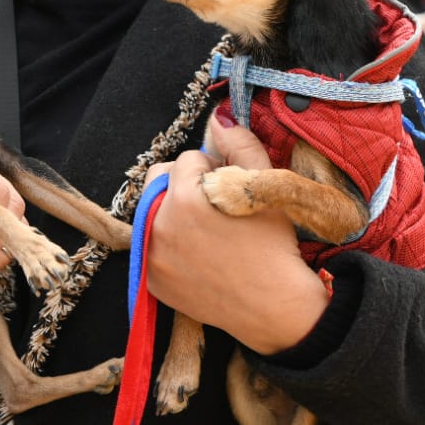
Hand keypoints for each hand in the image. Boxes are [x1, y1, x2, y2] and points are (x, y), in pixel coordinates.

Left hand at [144, 108, 328, 354]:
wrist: (273, 306)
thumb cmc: (274, 245)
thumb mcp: (265, 185)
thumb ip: (241, 145)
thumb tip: (219, 118)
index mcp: (184, 197)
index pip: (186, 160)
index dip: (212, 169)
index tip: (230, 190)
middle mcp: (159, 224)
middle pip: (159, 181)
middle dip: (183, 184)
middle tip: (214, 205)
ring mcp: (151, 255)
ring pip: (153, 212)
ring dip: (173, 212)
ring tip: (207, 230)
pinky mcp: (151, 280)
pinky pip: (151, 246)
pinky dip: (169, 245)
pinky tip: (199, 254)